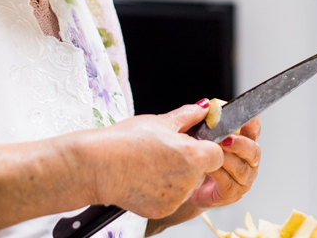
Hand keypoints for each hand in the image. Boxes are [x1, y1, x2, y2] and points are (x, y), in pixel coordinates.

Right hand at [88, 102, 223, 219]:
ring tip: (150, 163)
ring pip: (185, 185)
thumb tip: (204, 107)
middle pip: (200, 170)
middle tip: (163, 151)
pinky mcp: (162, 210)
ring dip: (175, 176)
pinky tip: (144, 178)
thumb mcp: (159, 121)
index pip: (216, 154)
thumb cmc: (126, 140)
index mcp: (192, 154)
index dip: (204, 147)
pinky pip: (170, 199)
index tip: (188, 143)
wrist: (100, 165)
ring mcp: (176, 198)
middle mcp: (189, 179)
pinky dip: (161, 190)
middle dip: (188, 161)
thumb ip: (187, 115)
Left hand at [147, 116, 261, 234]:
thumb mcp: (197, 134)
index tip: (242, 115)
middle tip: (225, 139)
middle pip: (253, 151)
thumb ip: (203, 119)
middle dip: (240, 143)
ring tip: (212, 152)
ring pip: (240, 167)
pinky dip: (218, 173)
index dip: (250, 122)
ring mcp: (242, 179)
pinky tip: (207, 167)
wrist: (185, 183)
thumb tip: (205, 105)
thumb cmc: (194, 155)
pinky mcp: (231, 194)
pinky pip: (228, 182)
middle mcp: (247, 161)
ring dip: (225, 158)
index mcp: (242, 142)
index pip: (253, 129)